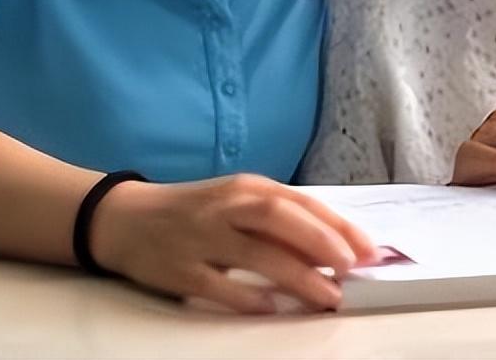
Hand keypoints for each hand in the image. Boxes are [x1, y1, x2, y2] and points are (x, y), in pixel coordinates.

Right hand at [88, 173, 374, 312]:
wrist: (126, 218)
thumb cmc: (196, 212)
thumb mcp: (239, 204)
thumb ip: (281, 222)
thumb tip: (335, 249)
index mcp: (247, 187)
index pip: (301, 202)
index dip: (338, 225)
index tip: (369, 249)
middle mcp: (226, 206)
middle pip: (280, 218)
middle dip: (321, 242)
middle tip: (351, 268)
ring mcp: (202, 237)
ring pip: (256, 252)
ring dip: (296, 275)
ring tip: (327, 296)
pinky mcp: (179, 269)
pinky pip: (217, 285)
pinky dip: (247, 296)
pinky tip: (272, 308)